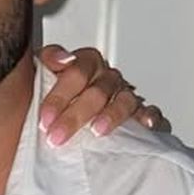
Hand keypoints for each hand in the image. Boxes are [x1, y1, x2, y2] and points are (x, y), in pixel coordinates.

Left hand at [36, 43, 170, 143]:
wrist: (66, 116)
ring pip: (124, 101)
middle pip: (97, 91)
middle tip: (57, 136)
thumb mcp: (42, 73)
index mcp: (86, 65)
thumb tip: (62, 59)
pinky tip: (146, 124)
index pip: (77, 72)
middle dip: (75, 115)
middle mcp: (107, 78)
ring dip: (111, 115)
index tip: (45, 118)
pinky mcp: (141, 115)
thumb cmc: (56, 96)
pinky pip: (151, 112)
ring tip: (96, 131)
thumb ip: (47, 60)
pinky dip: (151, 116)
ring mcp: (125, 96)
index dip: (60, 96)